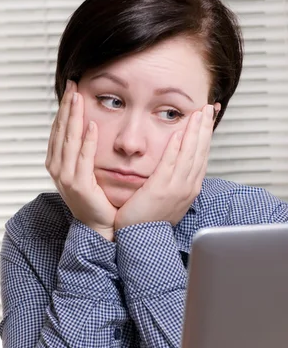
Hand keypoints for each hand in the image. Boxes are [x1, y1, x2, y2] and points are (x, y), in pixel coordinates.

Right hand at [45, 80, 116, 240]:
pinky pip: (83, 159)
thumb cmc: (95, 198)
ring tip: (78, 98)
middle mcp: (57, 169)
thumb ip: (81, 151)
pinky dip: (87, 141)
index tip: (71, 89)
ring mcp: (66, 178)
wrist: (100, 225)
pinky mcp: (79, 186)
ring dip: (73, 117)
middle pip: (60, 131)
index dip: (63, 108)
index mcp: (56, 163)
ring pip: (69, 141)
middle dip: (66, 107)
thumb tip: (87, 126)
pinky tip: (92, 125)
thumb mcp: (83, 170)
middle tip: (73, 84)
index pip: (58, 130)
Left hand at [114, 103, 218, 229]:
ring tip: (198, 114)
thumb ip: (173, 180)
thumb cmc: (149, 219)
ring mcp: (176, 189)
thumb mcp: (168, 198)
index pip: (201, 156)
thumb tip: (176, 165)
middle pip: (200, 152)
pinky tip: (178, 133)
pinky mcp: (160, 189)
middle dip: (204, 128)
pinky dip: (175, 148)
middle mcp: (187, 187)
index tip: (207, 120)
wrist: (139, 238)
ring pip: (189, 155)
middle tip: (208, 109)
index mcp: (190, 188)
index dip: (205, 136)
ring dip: (194, 132)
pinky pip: (170, 165)